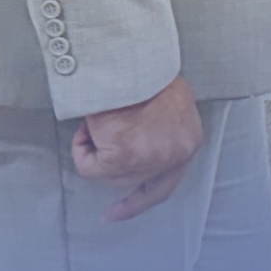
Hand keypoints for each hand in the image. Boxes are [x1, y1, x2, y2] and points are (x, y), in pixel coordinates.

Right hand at [72, 76, 204, 221]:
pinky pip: (88, 165)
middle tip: (101, 130)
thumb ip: (159, 131)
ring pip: (108, 173)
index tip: (115, 212)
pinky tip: (89, 124)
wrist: (135, 58)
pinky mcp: (120, 157)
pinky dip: (82, 148)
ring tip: (101, 117)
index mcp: (188, 142)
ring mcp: (147, 161)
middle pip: (130, 179)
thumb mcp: (168, 104)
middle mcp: (173, 157)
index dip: (138, 201)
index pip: (164, 185)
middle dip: (111, 161)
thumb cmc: (149, 71)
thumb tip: (132, 148)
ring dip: (97, 147)